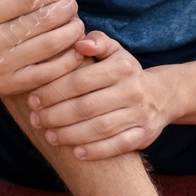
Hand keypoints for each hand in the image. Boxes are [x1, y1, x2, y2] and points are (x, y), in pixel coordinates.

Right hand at [0, 0, 85, 98]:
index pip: (24, 1)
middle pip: (39, 23)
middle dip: (63, 11)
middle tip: (72, 5)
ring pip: (47, 47)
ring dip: (70, 33)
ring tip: (77, 23)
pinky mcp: (9, 86)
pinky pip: (46, 74)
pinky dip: (67, 61)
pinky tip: (77, 49)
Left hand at [26, 31, 176, 158]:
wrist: (162, 96)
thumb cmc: (125, 73)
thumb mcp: (115, 52)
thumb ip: (98, 42)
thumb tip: (80, 43)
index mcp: (122, 68)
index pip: (81, 80)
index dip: (53, 91)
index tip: (33, 99)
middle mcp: (133, 90)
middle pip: (87, 106)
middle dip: (56, 115)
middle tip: (36, 120)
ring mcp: (140, 114)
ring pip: (100, 128)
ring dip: (70, 134)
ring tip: (49, 136)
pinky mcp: (144, 135)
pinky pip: (118, 145)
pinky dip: (96, 151)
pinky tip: (76, 153)